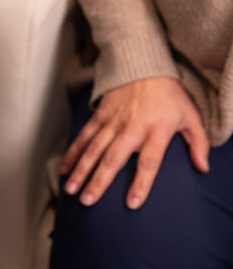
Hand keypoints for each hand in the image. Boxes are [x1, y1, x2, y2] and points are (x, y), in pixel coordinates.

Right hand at [60, 76, 209, 208]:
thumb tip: (203, 168)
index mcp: (156, 130)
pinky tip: (65, 167)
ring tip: (72, 189)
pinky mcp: (99, 114)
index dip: (141, 183)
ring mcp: (112, 121)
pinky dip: (73, 152)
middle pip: (113, 158)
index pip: (149, 162)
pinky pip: (84, 136)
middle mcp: (131, 128)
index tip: (132, 203)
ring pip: (93, 149)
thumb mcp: (191, 115)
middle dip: (98, 181)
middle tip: (87, 201)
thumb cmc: (169, 94)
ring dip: (81, 170)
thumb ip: (199, 143)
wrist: (142, 65)